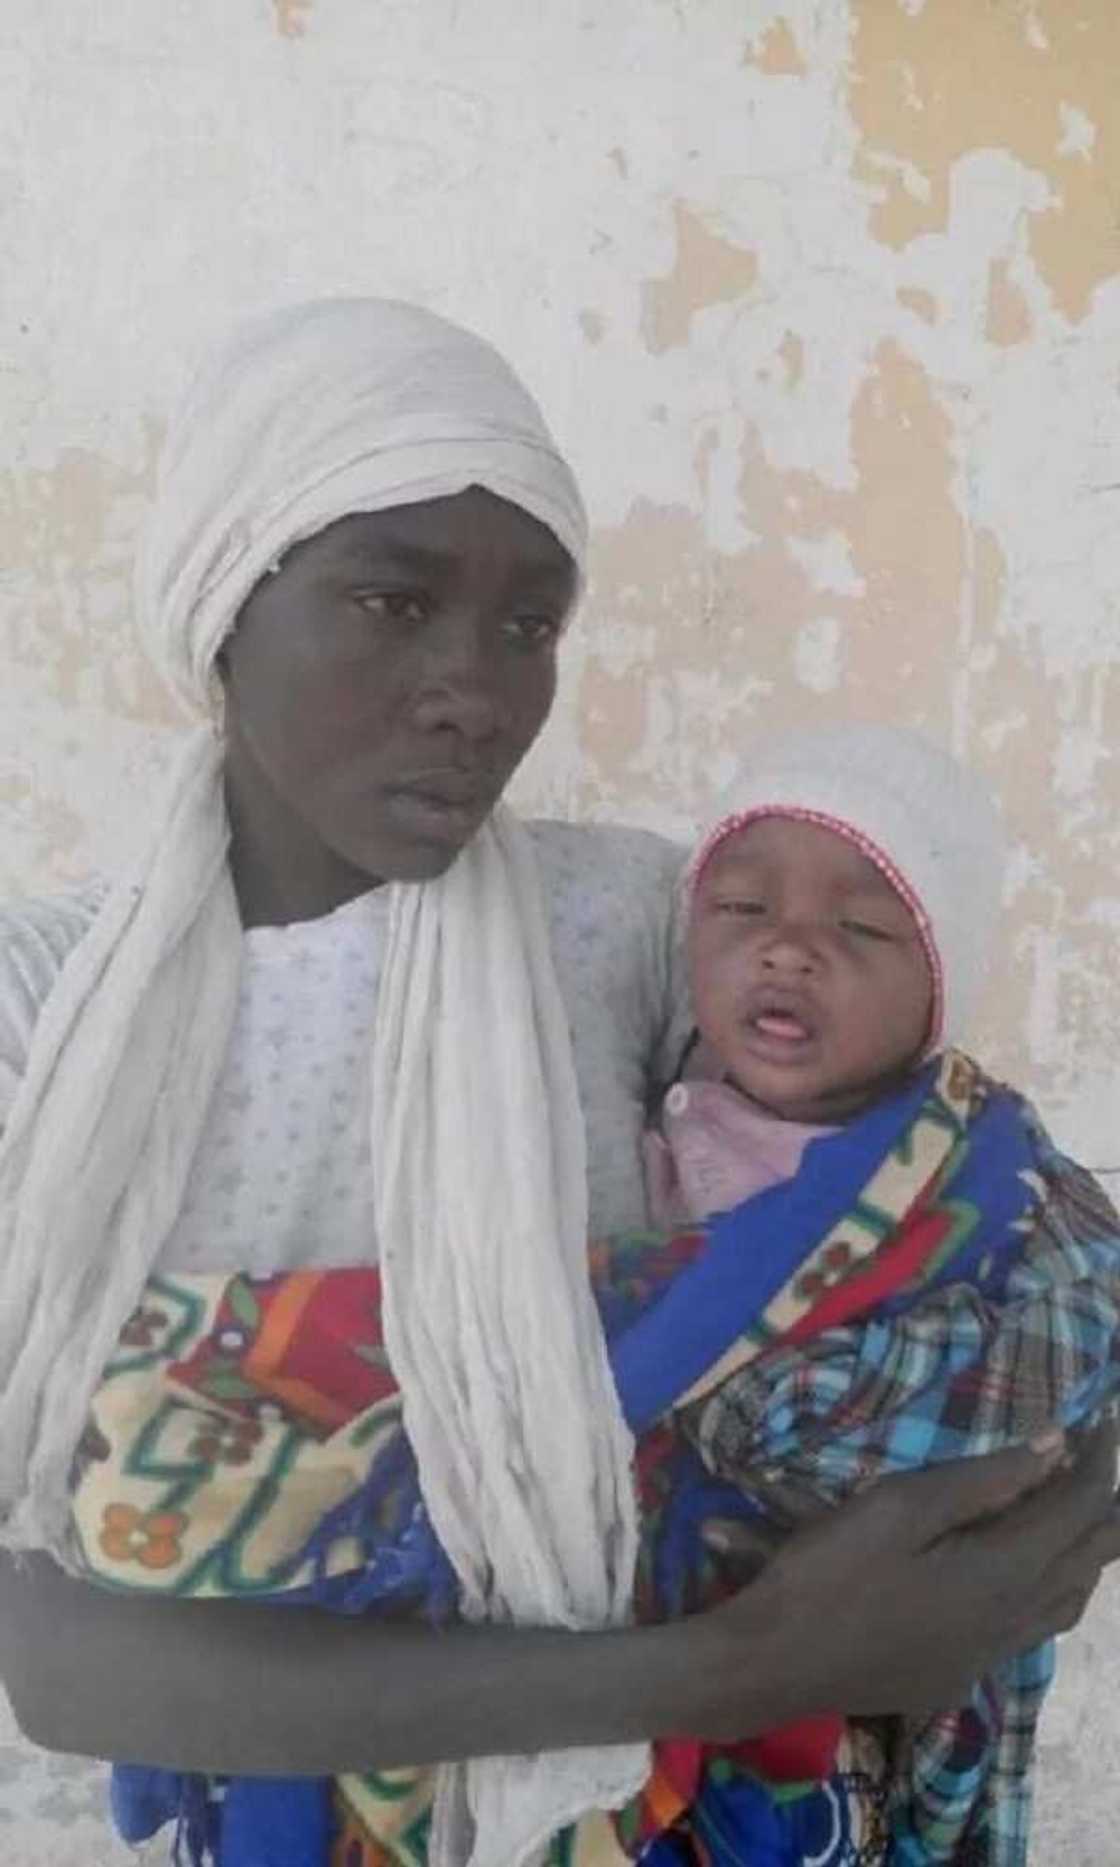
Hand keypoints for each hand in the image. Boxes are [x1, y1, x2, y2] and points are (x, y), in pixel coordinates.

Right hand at [690, 1423, 1119, 1733]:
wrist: (774, 1664)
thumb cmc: (828, 1574)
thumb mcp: (896, 1509)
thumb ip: (980, 1481)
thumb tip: (1054, 1447)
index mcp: (1002, 1573)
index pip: (1076, 1509)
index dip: (1097, 1462)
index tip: (1106, 1419)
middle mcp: (1013, 1619)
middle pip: (1088, 1559)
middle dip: (1103, 1505)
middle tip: (1100, 1457)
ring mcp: (990, 1655)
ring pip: (1070, 1602)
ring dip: (1088, 1552)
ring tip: (1087, 1513)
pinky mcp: (963, 1673)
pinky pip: (1038, 1628)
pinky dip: (1058, 1590)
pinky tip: (1034, 1579)